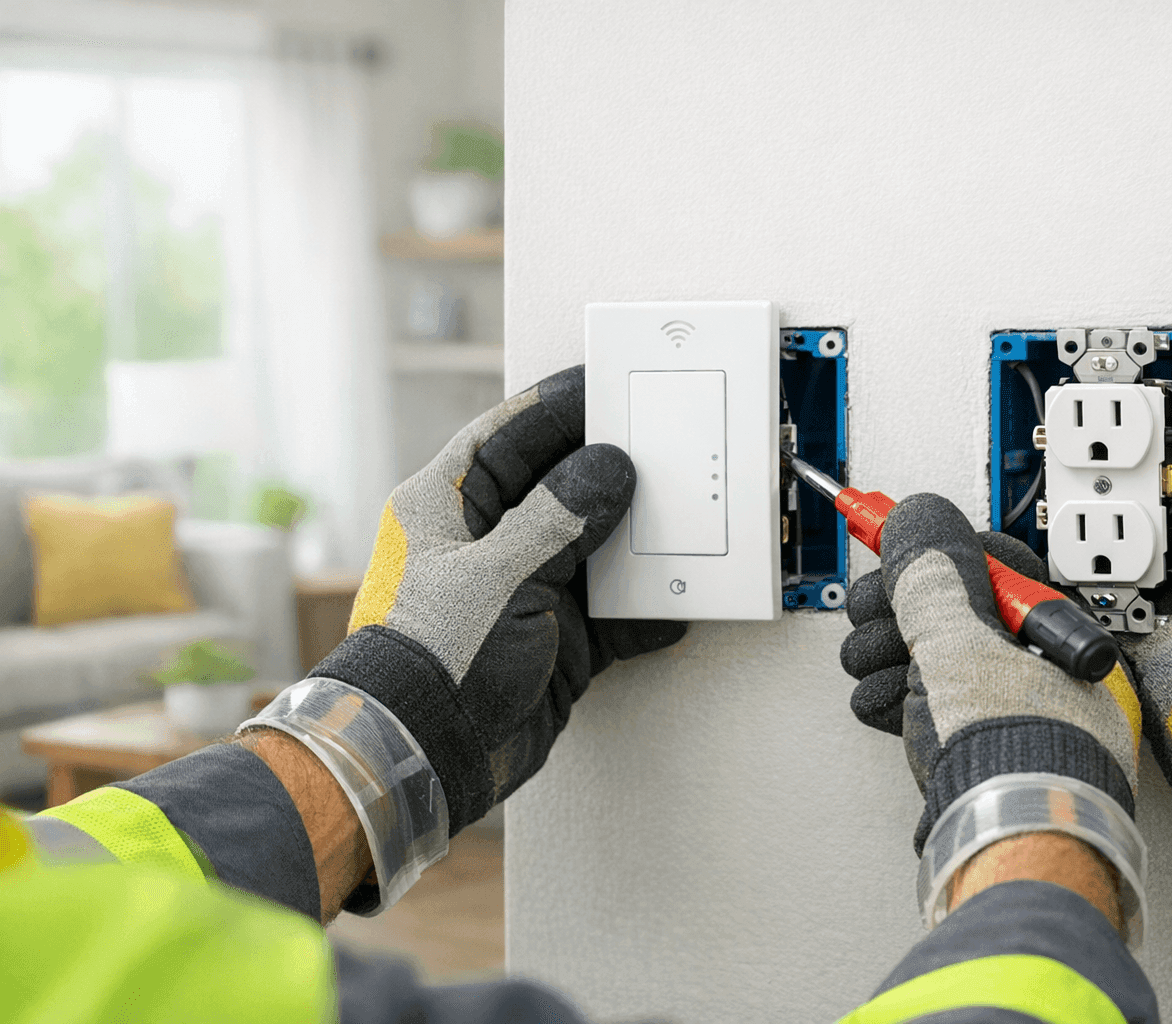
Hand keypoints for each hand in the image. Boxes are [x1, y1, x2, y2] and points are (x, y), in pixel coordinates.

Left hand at [313, 365, 685, 835]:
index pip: (511, 434)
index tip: (611, 384)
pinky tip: (676, 603)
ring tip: (687, 520)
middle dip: (614, 471)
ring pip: (592, 548)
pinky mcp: (552, 641)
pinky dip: (643, 611)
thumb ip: (559, 518)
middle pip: (562, 486)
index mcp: (449, 505)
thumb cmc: (433, 658)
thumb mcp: (498, 575)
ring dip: (637, 542)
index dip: (560, 406)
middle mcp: (486, 542)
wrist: (422, 758)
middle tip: (669, 444)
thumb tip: (609, 467)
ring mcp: (521, 592)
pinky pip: (610, 614)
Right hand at [838, 494, 1141, 852]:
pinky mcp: (974, 744)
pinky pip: (928, 701)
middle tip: (875, 610)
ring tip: (874, 662)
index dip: (934, 551)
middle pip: (950, 609)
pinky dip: (897, 697)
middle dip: (899, 610)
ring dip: (888, 654)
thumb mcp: (961, 642)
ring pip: (931, 655)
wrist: (1008, 843)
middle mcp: (1038, 665)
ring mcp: (1004, 708)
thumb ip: (933, 576)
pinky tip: (884, 701)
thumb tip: (919, 521)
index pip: (988, 562)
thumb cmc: (1016, 755)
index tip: (891, 537)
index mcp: (1054, 629)